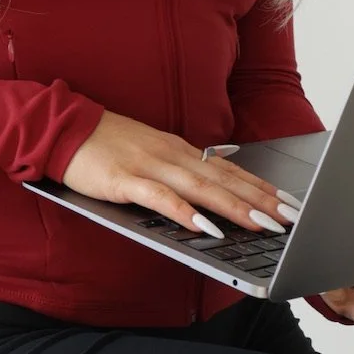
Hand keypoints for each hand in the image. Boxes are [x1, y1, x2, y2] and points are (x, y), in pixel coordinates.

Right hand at [61, 110, 296, 237]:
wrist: (64, 127)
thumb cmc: (106, 146)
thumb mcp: (150, 154)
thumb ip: (178, 172)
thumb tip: (209, 193)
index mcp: (180, 151)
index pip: (229, 170)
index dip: (261, 188)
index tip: (289, 204)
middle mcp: (172, 155)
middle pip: (224, 180)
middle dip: (260, 201)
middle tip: (290, 219)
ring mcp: (149, 165)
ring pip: (200, 188)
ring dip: (233, 207)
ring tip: (261, 224)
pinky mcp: (125, 179)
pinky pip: (159, 198)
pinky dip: (183, 212)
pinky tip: (202, 226)